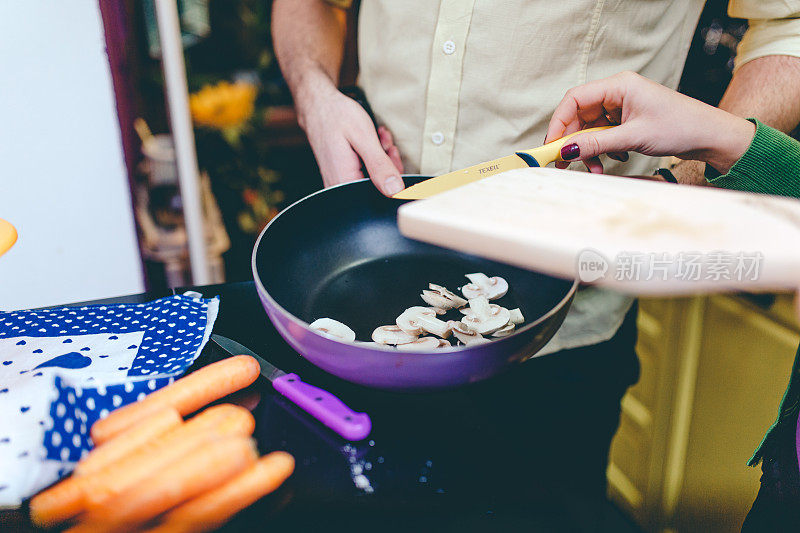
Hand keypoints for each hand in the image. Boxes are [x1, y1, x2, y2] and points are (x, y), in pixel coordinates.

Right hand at [296, 79, 403, 195]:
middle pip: (376, 187)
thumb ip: (380, 166)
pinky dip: (371, 158)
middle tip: (386, 143)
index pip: (380, 193)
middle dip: (387, 165)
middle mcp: (339, 186)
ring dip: (380, 159)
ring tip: (378, 139)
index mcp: (345, 182)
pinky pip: (362, 173)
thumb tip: (395, 190)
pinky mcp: (340, 175)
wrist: (316, 105)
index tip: (392, 153)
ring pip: (371, 178)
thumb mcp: (364, 138)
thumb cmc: (336, 116)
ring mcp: (338, 181)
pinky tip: (371, 143)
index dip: (393, 175)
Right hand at [544, 71, 754, 177]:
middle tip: (564, 163)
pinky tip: (610, 162)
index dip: (559, 123)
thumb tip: (566, 150)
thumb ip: (596, 144)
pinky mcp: (627, 120)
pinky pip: (603, 135)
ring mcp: (622, 107)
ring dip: (588, 150)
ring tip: (593, 168)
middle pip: (579, 115)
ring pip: (590, 128)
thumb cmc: (681, 126)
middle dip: (573, 141)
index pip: (574, 99)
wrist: (710, 136)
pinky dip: (601, 150)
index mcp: (619, 85)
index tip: (552, 146)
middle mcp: (617, 93)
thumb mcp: (633, 138)